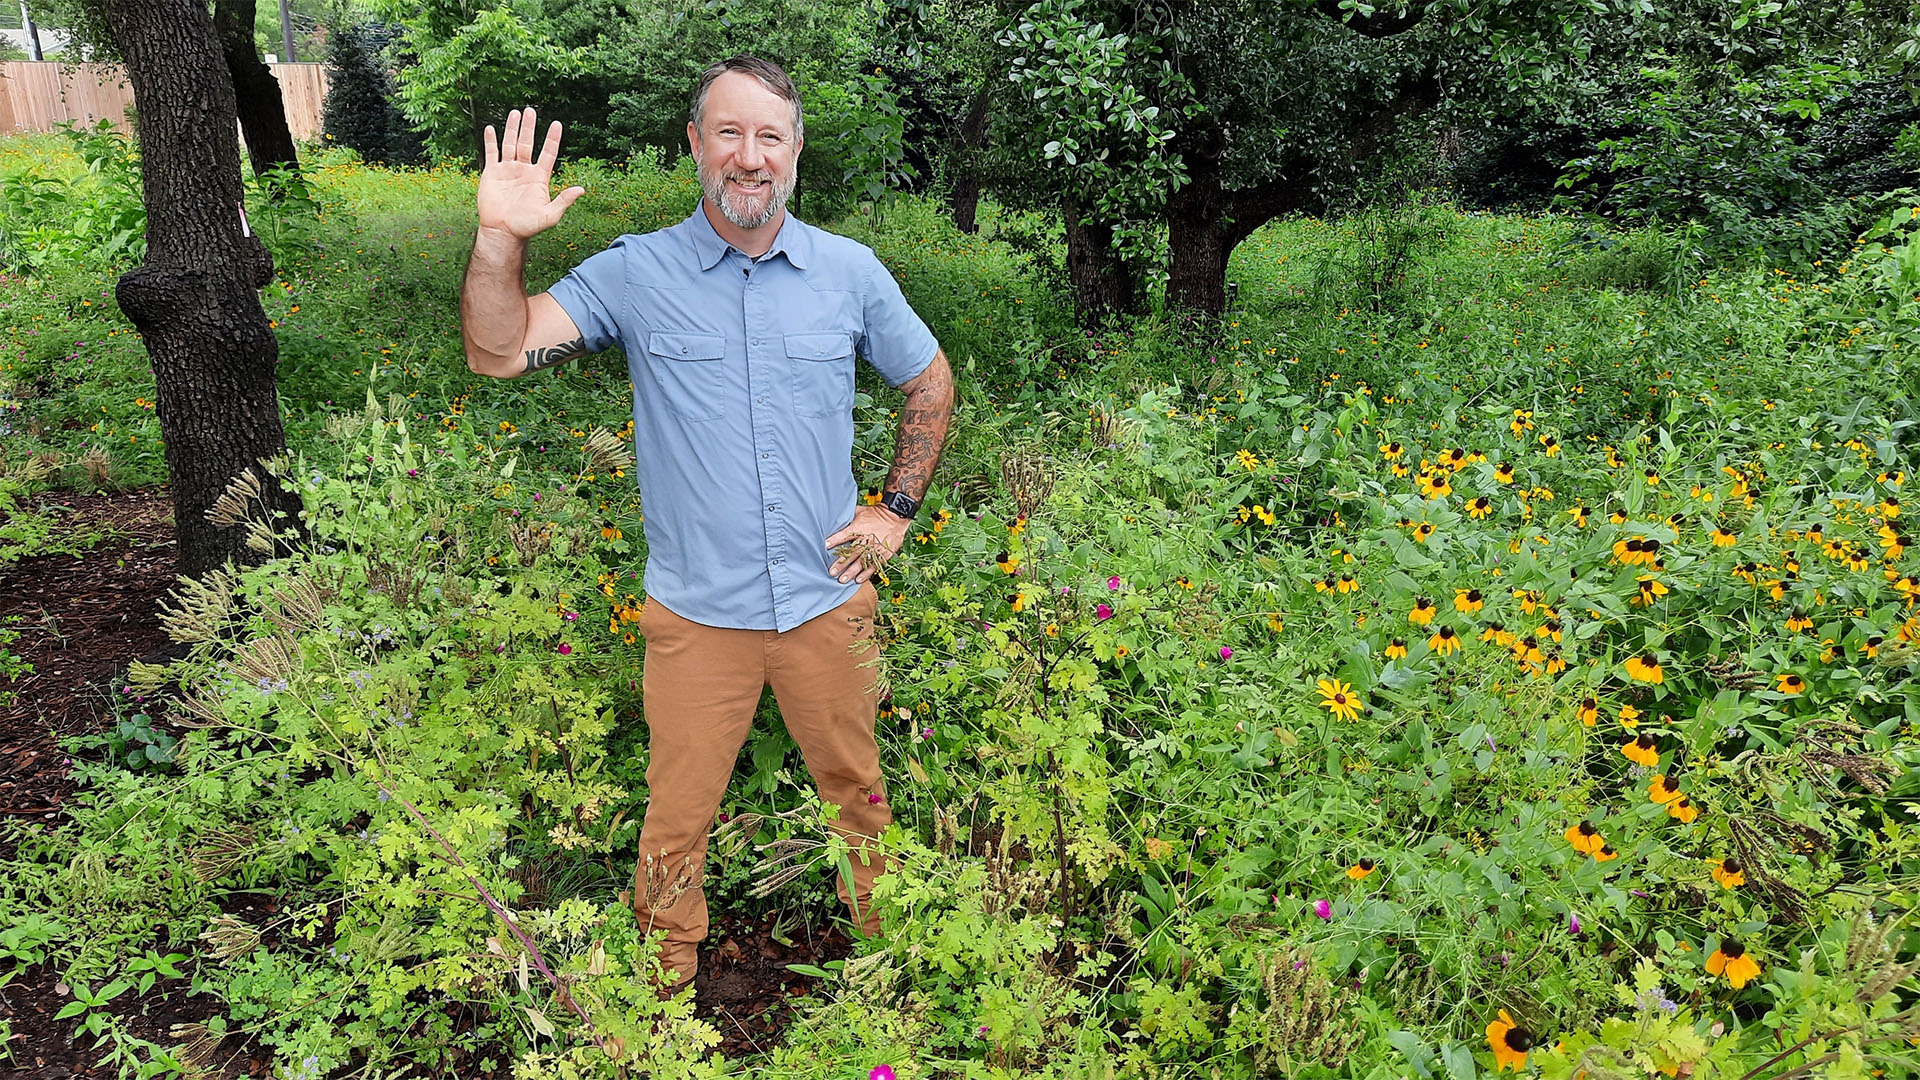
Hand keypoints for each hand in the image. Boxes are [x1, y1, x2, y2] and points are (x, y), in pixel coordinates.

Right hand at [478, 107, 584, 239]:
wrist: (503, 232)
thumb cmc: (527, 226)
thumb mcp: (550, 215)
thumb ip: (564, 201)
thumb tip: (582, 189)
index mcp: (539, 177)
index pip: (548, 153)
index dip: (553, 138)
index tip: (558, 124)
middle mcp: (524, 170)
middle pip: (527, 143)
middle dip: (529, 127)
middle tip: (531, 110)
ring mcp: (507, 170)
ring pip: (510, 143)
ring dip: (512, 128)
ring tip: (515, 112)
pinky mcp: (492, 173)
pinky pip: (491, 153)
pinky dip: (491, 141)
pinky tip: (491, 128)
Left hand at [825, 506, 912, 584]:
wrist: (896, 516)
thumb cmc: (877, 513)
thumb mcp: (860, 511)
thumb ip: (849, 517)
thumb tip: (836, 517)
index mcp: (859, 528)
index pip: (844, 534)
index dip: (834, 540)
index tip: (825, 545)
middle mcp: (866, 539)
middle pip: (851, 553)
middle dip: (841, 563)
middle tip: (832, 572)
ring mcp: (875, 548)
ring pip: (861, 562)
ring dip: (851, 572)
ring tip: (842, 580)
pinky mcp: (883, 553)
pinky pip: (874, 565)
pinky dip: (866, 573)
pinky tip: (858, 579)